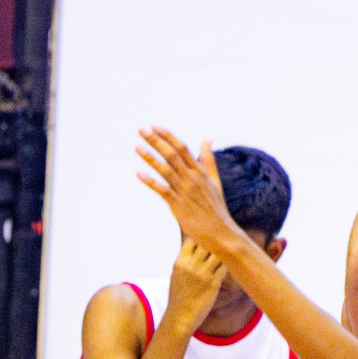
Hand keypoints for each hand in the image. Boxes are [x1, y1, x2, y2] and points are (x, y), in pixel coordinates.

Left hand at [137, 126, 239, 253]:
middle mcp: (192, 179)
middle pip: (172, 155)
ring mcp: (185, 191)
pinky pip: (162, 190)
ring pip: (165, 170)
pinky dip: (150, 181)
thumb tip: (207, 139)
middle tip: (141, 129)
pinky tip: (139, 173)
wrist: (220, 232)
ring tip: (137, 146)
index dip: (168, 136)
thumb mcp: (214, 180)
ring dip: (150, 157)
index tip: (155, 126)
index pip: (183, 148)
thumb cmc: (216, 207)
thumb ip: (208, 159)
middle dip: (156, 141)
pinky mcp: (179, 205)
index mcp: (200, 172)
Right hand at [166, 236, 224, 330]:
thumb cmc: (178, 296)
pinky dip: (227, 264)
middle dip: (213, 242)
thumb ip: (185, 261)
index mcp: (180, 262)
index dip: (200, 236)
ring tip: (226, 253)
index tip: (207, 237)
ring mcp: (203, 274)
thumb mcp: (176, 274)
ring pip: (218, 253)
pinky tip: (229, 266)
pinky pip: (224, 267)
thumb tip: (193, 250)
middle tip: (221, 241)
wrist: (180, 316)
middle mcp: (192, 265)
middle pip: (207, 243)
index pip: (192, 239)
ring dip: (222, 253)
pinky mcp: (214, 283)